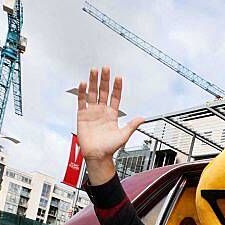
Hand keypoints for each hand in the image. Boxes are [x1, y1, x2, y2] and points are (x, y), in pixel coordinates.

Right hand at [76, 66, 143, 184]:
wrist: (97, 156)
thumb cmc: (110, 148)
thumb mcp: (123, 136)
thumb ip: (132, 125)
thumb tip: (143, 118)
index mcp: (112, 114)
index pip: (115, 97)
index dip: (117, 87)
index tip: (118, 77)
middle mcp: (102, 111)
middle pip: (103, 91)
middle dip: (104, 80)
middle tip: (105, 68)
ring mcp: (92, 112)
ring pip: (92, 93)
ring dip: (93, 82)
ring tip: (94, 71)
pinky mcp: (82, 115)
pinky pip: (81, 101)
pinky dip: (82, 92)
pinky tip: (83, 83)